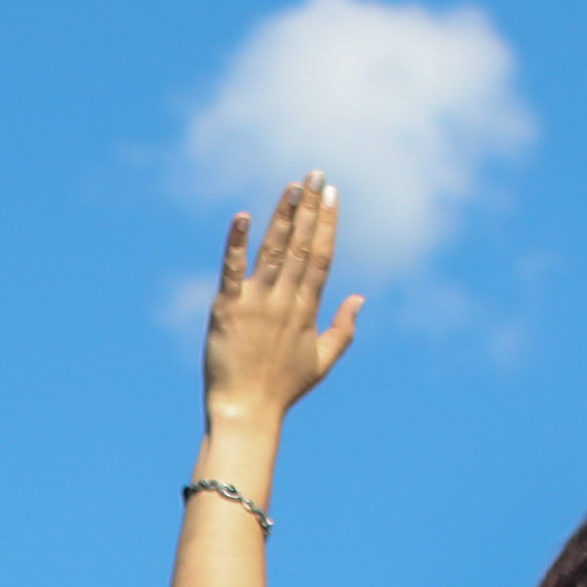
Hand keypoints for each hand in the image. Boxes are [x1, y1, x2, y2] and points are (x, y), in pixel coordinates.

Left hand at [200, 180, 360, 428]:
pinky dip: (236, 243)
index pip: (322, 257)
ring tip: (293, 185)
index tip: (333, 193)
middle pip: (303, 246)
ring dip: (284, 216)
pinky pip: (232, 270)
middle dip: (311, 207)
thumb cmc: (283, 390)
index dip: (328, 223)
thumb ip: (344, 329)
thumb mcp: (322, 361)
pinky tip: (241, 217)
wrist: (246, 412)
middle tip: (316, 173)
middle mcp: (285, 301)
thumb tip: (360, 297)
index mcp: (307, 310)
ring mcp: (256, 303)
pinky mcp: (226, 309)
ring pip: (274, 251)